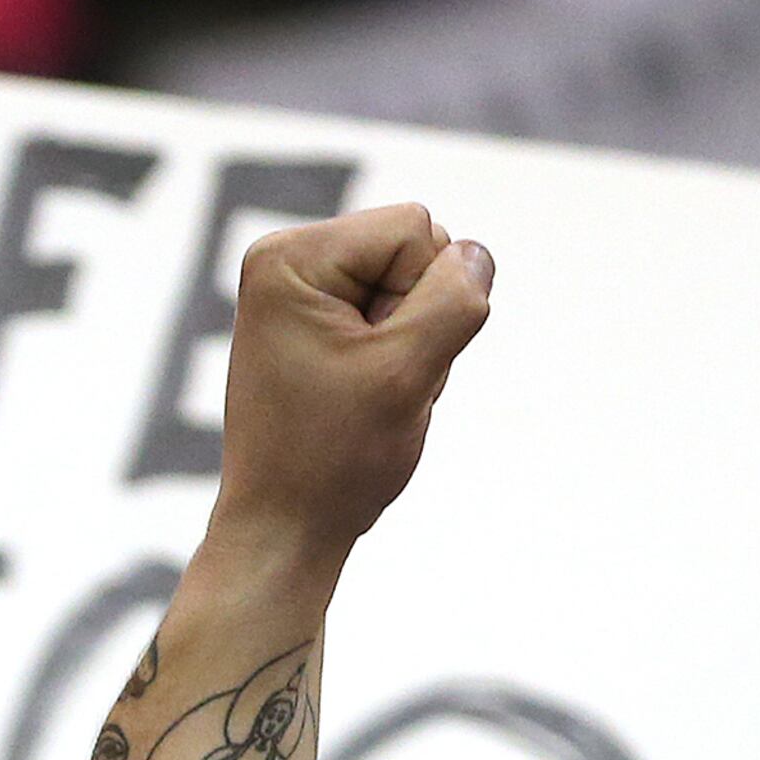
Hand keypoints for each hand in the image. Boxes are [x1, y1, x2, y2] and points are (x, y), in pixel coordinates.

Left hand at [211, 205, 496, 573]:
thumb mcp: (407, 374)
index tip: (379, 364)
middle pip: (415, 253)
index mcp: (290, 258)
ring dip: (413, 350)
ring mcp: (299, 295)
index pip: (417, 229)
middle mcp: (286, 263)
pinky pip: (394, 321)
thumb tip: (476, 255)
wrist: (284, 531)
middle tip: (377, 389)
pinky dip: (399, 363)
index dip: (426, 297)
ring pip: (412, 291)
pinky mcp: (315, 326)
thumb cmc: (332, 460)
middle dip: (419, 323)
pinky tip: (367, 402)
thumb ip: (454, 301)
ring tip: (369, 401)